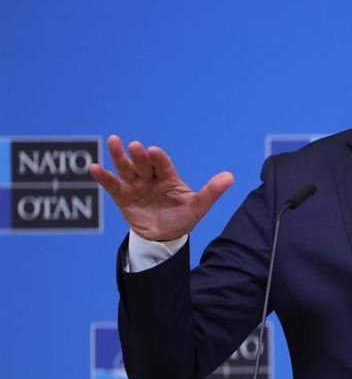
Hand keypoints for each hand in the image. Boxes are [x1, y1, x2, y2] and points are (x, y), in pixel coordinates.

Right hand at [89, 135, 233, 240]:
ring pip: (126, 168)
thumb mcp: (198, 206)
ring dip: (119, 156)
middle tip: (135, 146)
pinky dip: (103, 177)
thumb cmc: (182, 218)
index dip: (158, 158)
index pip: (163, 165)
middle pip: (143, 163)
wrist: (164, 237)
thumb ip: (211, 192)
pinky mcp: (122, 196)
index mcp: (169, 177)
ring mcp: (135, 185)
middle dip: (139, 156)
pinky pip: (112, 185)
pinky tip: (94, 168)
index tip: (154, 151)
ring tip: (114, 141)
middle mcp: (151, 177)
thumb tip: (230, 177)